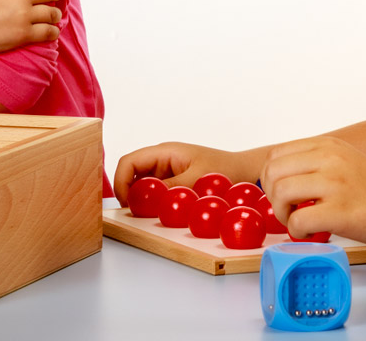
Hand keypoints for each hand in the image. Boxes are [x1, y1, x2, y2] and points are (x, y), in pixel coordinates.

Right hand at [112, 142, 261, 206]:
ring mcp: (167, 171)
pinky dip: (153, 203)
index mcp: (165, 151)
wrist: (245, 171)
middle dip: (129, 193)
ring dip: (141, 199)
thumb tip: (148, 199)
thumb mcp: (197, 180)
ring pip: (142, 185)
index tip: (126, 203)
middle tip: (136, 213)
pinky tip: (161, 213)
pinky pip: (155, 192)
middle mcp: (162, 159)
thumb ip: (171, 188)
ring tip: (149, 214)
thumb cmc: (225, 169)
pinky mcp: (173, 182)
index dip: (121, 181)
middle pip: (131, 174)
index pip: (129, 161)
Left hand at [259, 136, 365, 246]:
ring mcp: (334, 184)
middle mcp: (328, 159)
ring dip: (283, 214)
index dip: (271, 179)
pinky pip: (297, 221)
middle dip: (272, 196)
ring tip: (300, 221)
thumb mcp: (343, 160)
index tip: (285, 195)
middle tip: (290, 210)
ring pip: (280, 194)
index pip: (275, 156)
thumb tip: (276, 178)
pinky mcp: (340, 211)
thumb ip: (313, 163)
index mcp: (326, 145)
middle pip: (272, 173)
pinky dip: (297, 232)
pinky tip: (313, 233)